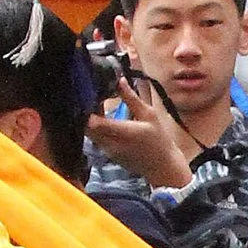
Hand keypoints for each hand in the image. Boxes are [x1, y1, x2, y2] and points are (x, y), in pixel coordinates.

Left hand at [87, 73, 191, 189]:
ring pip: (88, 133)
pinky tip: (104, 118)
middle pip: (85, 127)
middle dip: (86, 111)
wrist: (162, 167)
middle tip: (93, 97)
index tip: (89, 94)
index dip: (86, 108)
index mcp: (123, 132)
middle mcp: (111, 143)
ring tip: (98, 105)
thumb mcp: (149, 114)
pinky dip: (95, 128)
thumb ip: (131, 98)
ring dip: (90, 120)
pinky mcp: (107, 154)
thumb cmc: (159, 139)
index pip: (94, 122)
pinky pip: (95, 138)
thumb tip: (119, 80)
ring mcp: (107, 151)